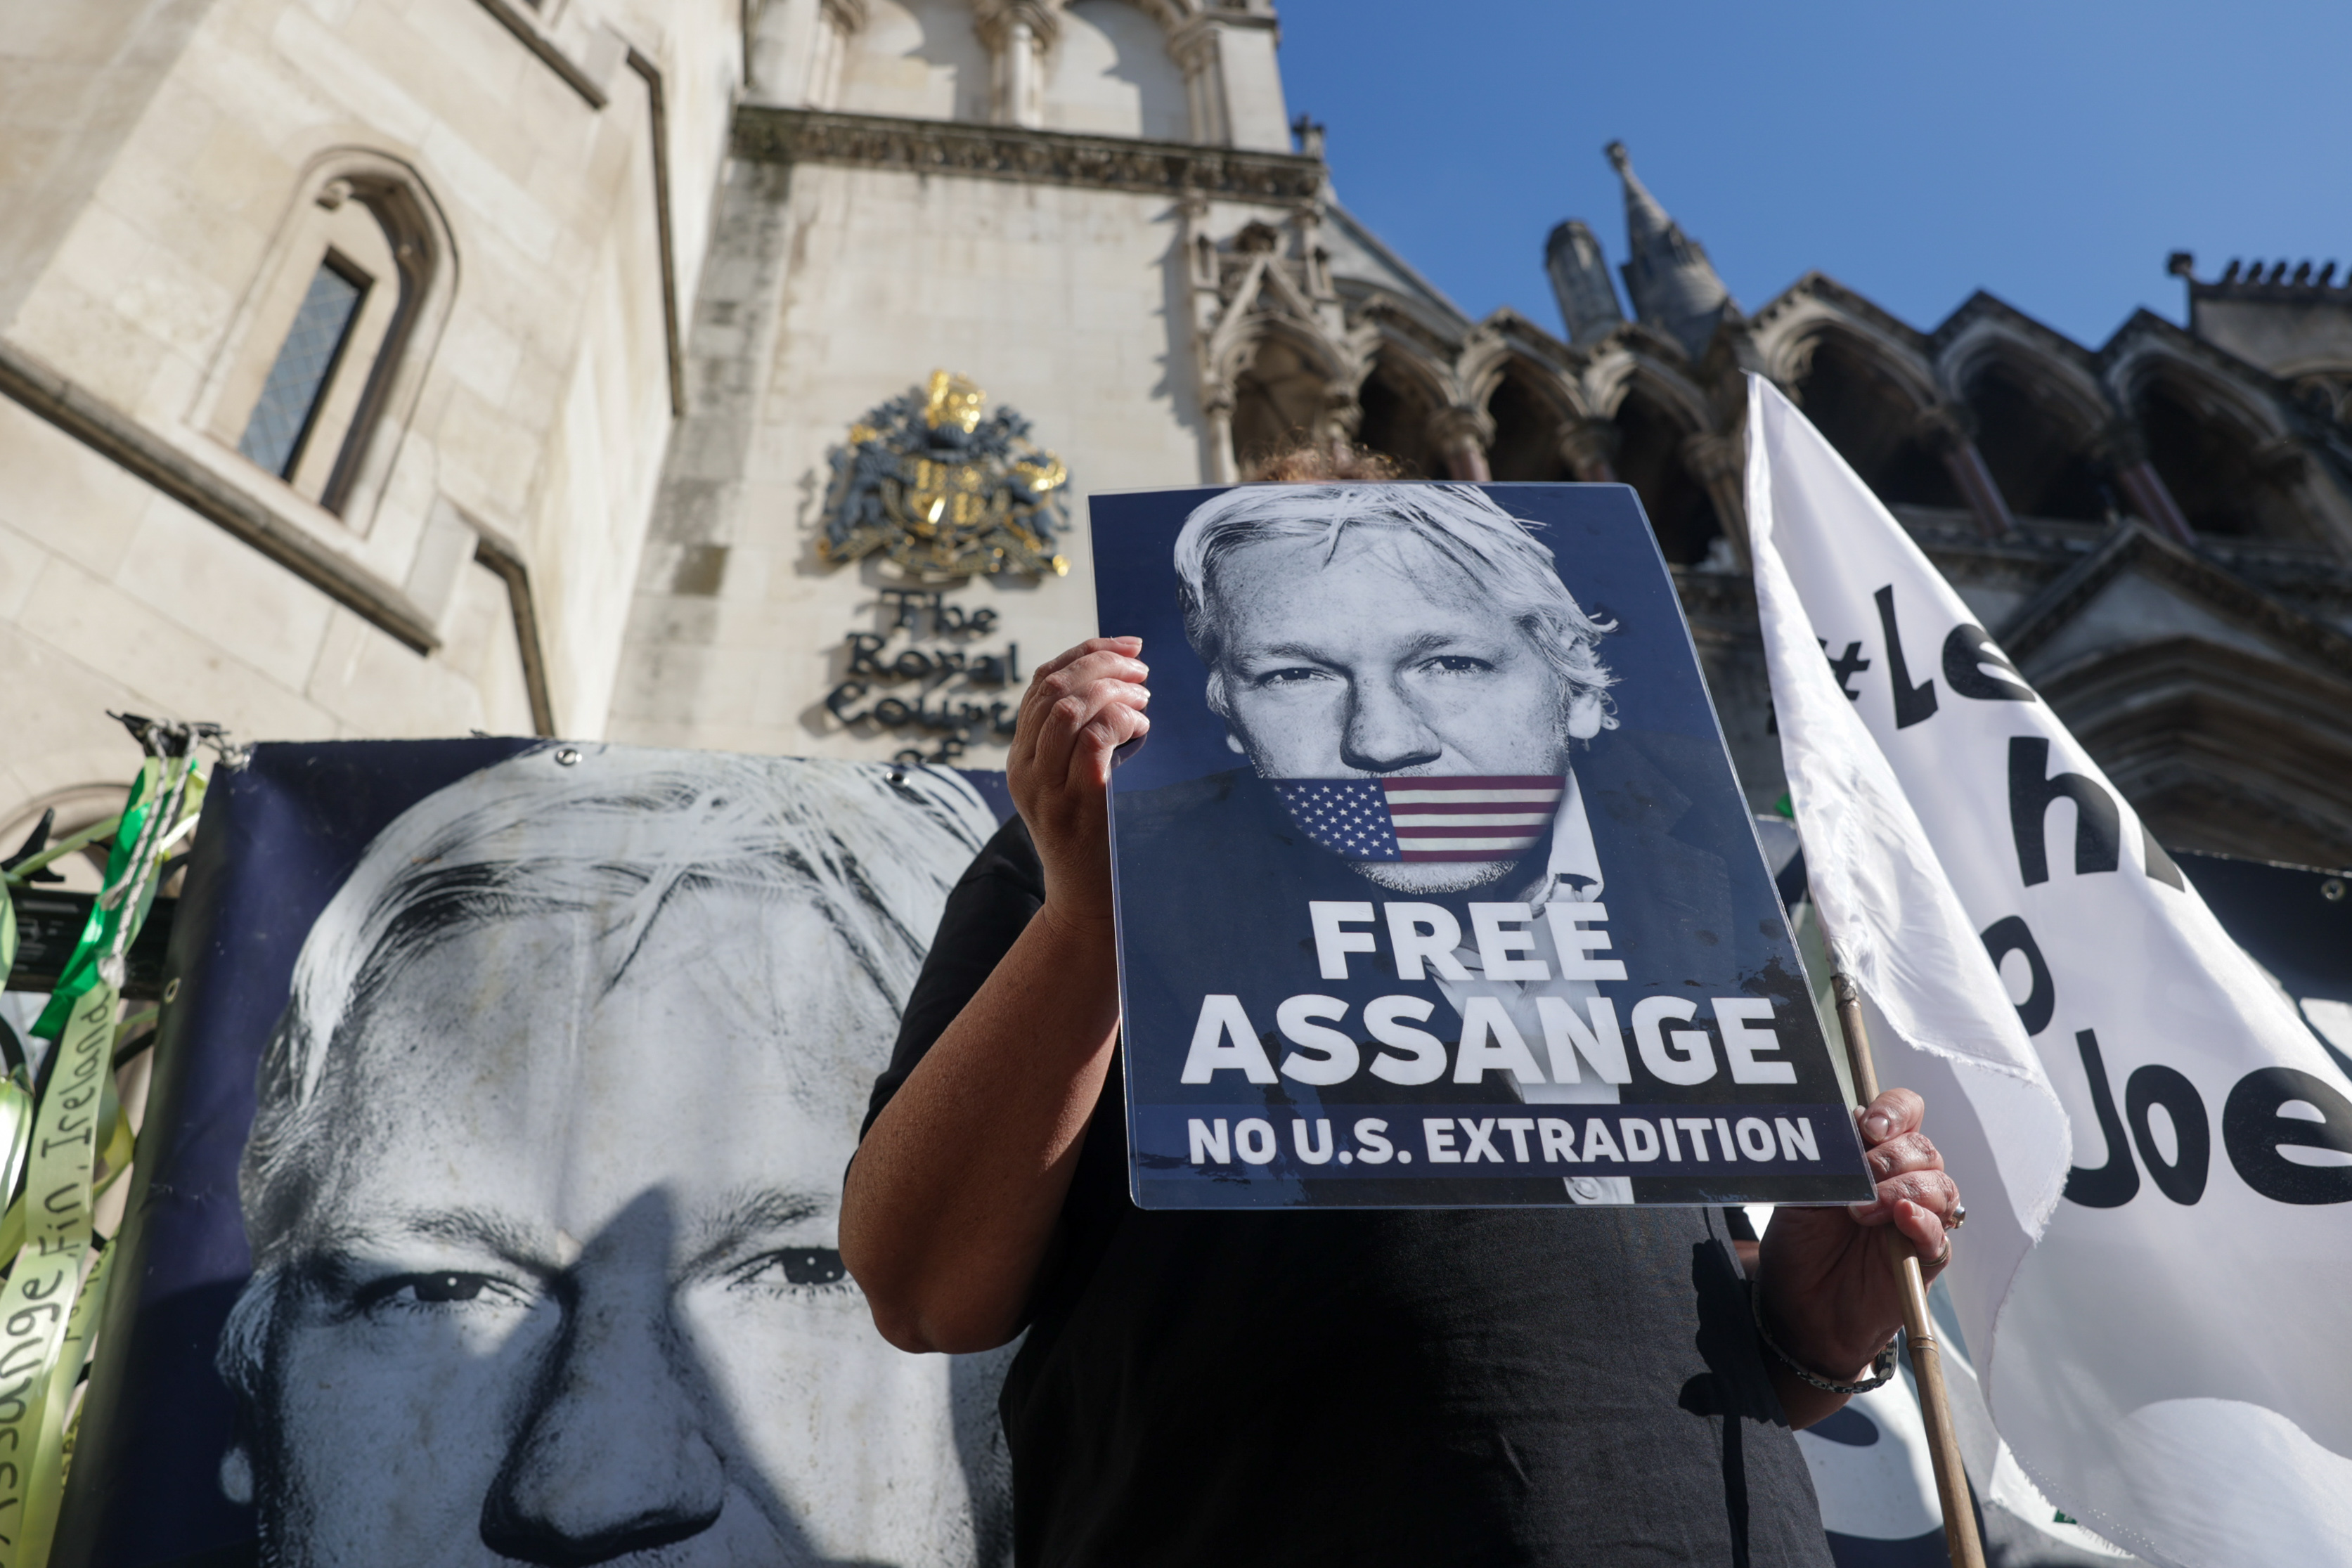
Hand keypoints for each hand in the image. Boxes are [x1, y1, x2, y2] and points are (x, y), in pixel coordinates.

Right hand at [1007, 636, 1149, 930]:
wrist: (1087, 904)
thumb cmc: (1092, 840)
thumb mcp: (1074, 783)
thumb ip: (1081, 741)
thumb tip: (1121, 685)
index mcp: (1020, 756)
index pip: (1041, 682)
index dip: (1084, 652)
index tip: (1126, 647)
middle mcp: (1024, 768)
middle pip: (1053, 688)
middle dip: (1102, 664)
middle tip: (1142, 671)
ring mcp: (1047, 787)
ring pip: (1069, 708)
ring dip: (1112, 691)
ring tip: (1143, 699)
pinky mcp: (1077, 803)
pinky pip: (1094, 739)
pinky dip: (1121, 721)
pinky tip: (1140, 728)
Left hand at [1754, 1088, 1960, 1381]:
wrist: (1799, 1306)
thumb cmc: (1800, 1243)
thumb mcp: (1800, 1194)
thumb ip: (1826, 1160)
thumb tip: (1850, 1128)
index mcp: (1871, 1154)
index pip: (1904, 1113)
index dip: (1895, 1112)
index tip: (1869, 1127)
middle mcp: (1901, 1180)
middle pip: (1924, 1149)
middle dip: (1891, 1158)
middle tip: (1860, 1179)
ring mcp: (1917, 1217)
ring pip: (1940, 1186)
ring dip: (1903, 1189)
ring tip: (1863, 1211)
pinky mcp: (1926, 1256)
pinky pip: (1941, 1233)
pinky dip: (1925, 1222)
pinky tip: (1904, 1219)